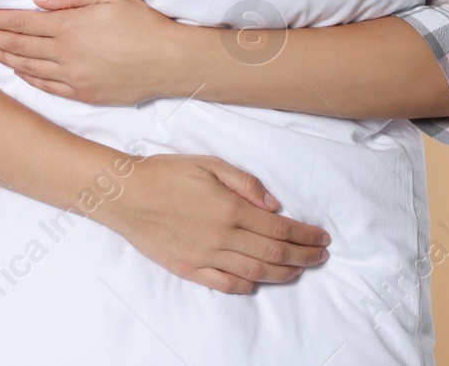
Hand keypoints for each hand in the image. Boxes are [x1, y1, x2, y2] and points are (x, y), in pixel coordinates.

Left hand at [0, 0, 183, 105]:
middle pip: (19, 45)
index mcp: (69, 28)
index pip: (22, 23)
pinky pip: (47, 87)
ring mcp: (73, 78)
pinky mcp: (84, 94)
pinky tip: (19, 72)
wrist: (169, 61)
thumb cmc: (143, 24)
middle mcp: (66, 55)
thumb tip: (37, 0)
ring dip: (5, 57)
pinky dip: (28, 78)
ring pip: (29, 67)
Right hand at [97, 153, 330, 293]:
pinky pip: (226, 283)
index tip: (322, 237)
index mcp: (230, 209)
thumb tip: (275, 205)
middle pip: (274, 254)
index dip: (305, 235)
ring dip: (284, 273)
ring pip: (255, 271)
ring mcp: (206, 256)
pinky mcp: (189, 268)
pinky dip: (247, 285)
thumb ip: (245, 184)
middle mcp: (222, 237)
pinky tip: (258, 281)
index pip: (280, 228)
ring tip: (300, 269)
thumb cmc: (166, 174)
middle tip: (321, 256)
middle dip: (304, 256)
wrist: (126, 195)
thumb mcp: (208, 164)